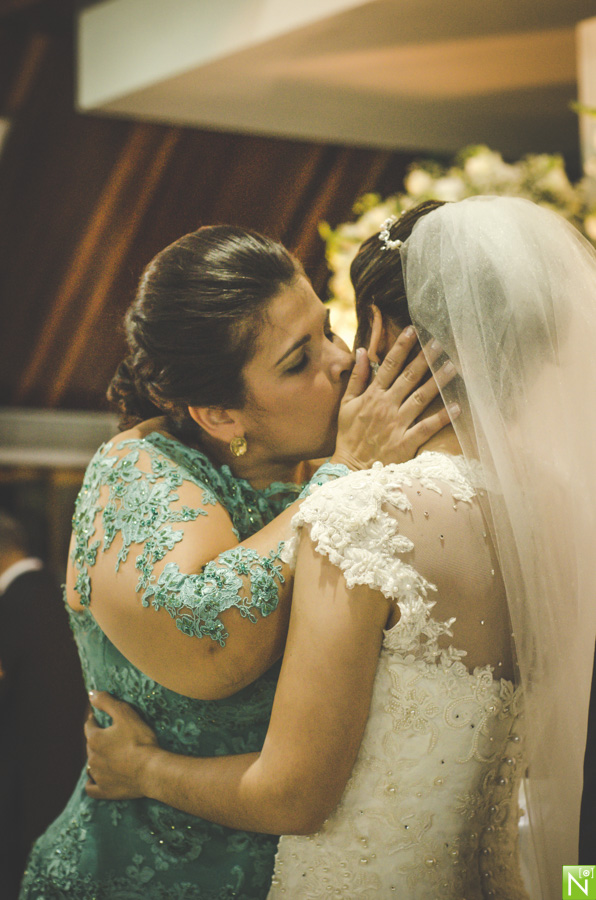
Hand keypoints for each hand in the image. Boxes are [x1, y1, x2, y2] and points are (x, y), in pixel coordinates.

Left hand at [85, 691, 158, 799]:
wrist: (151, 770)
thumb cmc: (140, 740)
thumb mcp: (125, 714)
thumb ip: (106, 702)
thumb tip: (91, 693)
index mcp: (95, 739)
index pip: (90, 725)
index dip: (95, 719)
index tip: (99, 716)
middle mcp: (92, 758)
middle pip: (91, 745)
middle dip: (97, 738)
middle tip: (109, 735)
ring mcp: (98, 776)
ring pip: (91, 765)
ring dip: (96, 758)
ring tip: (106, 755)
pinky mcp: (105, 791)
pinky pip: (92, 788)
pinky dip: (92, 782)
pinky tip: (95, 779)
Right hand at [332, 328, 456, 469]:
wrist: (350, 468)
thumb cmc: (349, 436)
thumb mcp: (346, 405)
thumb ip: (356, 378)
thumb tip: (362, 352)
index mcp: (372, 395)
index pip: (389, 365)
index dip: (401, 346)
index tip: (413, 329)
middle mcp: (386, 406)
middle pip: (409, 377)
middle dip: (425, 357)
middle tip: (440, 341)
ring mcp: (397, 424)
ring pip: (421, 397)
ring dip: (437, 381)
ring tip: (452, 365)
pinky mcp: (405, 442)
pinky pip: (427, 427)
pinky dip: (442, 417)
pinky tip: (457, 406)